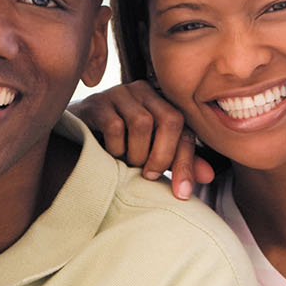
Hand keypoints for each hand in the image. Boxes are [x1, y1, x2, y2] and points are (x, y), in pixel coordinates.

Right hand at [70, 80, 214, 199]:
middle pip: (170, 119)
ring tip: (127, 163)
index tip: (182, 193)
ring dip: (137, 153)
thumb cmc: (119, 144)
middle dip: (163, 155)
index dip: (186, 163)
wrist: (77, 133)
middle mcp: (145, 92)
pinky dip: (115, 148)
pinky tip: (110, 154)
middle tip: (149, 175)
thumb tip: (208, 176)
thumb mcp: (151, 153)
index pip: (185, 129)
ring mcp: (120, 93)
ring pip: (142, 123)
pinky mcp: (98, 102)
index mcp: (163, 102)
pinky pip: (115, 126)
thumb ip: (178, 160)